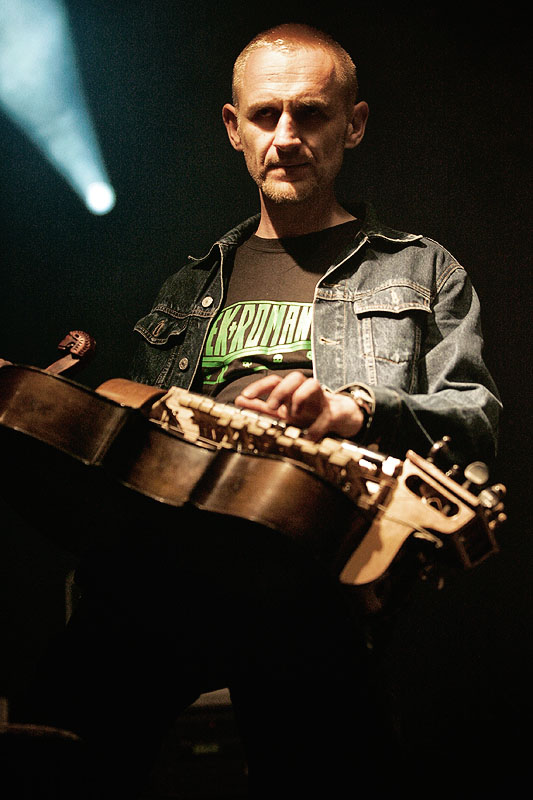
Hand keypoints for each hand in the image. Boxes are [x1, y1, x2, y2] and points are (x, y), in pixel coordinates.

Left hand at [234, 371, 363, 441]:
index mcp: (291, 392)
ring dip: (299, 398)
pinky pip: (327, 415)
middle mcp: (305, 392)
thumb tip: (239, 400)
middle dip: (281, 390)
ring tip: (293, 415)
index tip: (244, 397)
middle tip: (272, 406)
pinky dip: (316, 427)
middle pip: (294, 377)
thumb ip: (261, 407)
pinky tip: (308, 437)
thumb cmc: (309, 413)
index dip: (259, 387)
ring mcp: (321, 400)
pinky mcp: (334, 413)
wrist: (340, 418)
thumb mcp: (283, 412)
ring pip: (312, 384)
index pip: (274, 381)